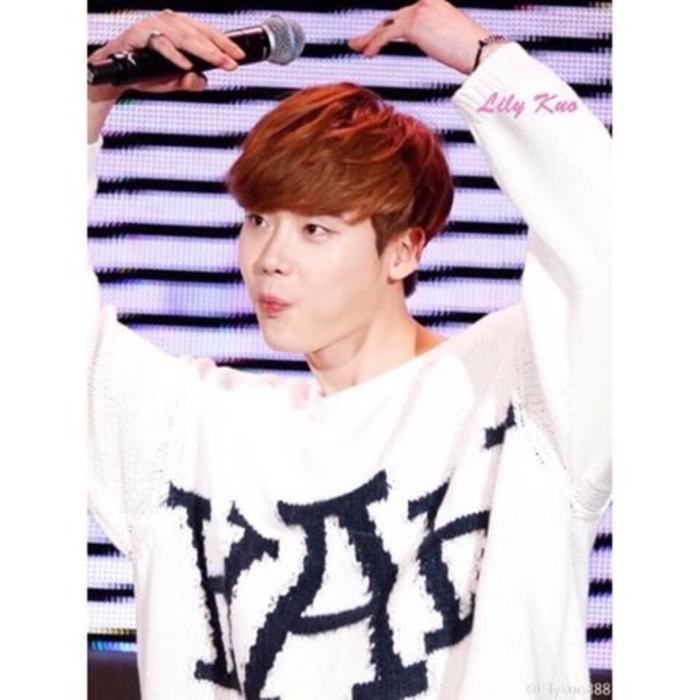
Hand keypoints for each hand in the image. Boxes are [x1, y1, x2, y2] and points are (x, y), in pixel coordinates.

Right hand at [88, 10, 243, 139]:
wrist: (114, 76)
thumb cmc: (145, 73)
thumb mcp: (172, 80)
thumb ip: (189, 81)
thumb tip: (204, 82)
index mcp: (178, 27)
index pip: (206, 32)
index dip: (224, 44)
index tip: (240, 57)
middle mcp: (166, 21)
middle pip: (198, 32)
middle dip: (218, 48)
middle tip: (233, 63)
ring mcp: (151, 26)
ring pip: (182, 35)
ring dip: (202, 50)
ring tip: (217, 62)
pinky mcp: (137, 35)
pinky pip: (159, 43)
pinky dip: (174, 55)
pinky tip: (186, 65)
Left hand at [348, 0, 491, 74]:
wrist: (480, 52)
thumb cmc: (471, 52)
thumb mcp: (449, 38)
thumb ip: (434, 35)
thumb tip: (428, 43)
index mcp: (434, 3)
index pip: (404, 15)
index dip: (387, 26)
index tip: (373, 36)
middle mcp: (425, 2)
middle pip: (391, 18)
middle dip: (372, 32)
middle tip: (357, 42)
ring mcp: (418, 9)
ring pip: (386, 26)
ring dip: (368, 38)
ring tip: (355, 47)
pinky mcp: (413, 23)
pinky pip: (387, 35)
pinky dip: (375, 44)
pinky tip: (367, 54)